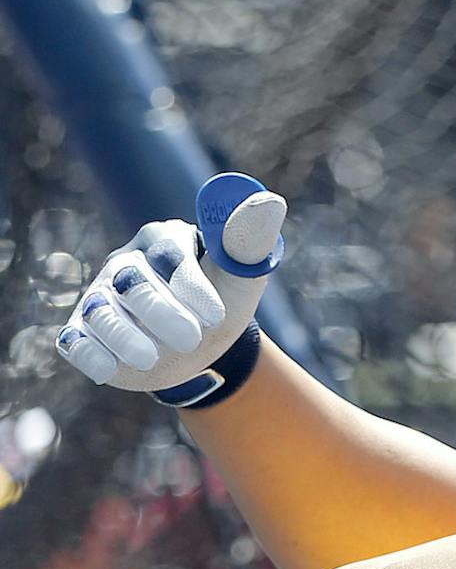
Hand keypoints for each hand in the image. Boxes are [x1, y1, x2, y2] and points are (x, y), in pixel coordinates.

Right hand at [56, 175, 285, 405]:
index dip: (191, 283)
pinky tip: (105, 368)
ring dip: (123, 334)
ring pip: (100, 310)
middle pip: (132, 280)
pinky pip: (75, 341)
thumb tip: (269, 200)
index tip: (217, 315)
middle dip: (158, 310)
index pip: (170, 253)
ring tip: (150, 358)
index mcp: (163, 240)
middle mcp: (126, 264)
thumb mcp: (242, 276)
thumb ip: (250, 241)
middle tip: (190, 340)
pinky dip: (88, 353)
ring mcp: (101, 297)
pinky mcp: (85, 332)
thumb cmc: (222, 302)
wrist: (201, 348)